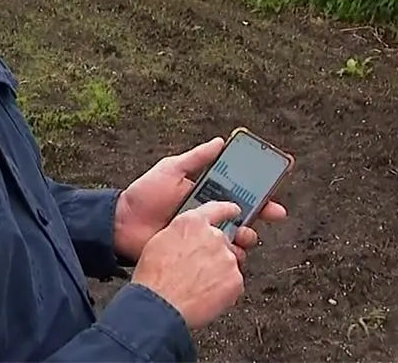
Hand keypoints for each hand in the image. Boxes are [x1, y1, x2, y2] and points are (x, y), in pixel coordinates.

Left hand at [114, 137, 287, 263]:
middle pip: (245, 214)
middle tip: (274, 213)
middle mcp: (210, 214)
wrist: (122, 226)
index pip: (239, 191)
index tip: (274, 188)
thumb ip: (196, 158)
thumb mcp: (171, 169)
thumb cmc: (144, 195)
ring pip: (237, 237)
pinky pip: (220, 256)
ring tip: (246, 235)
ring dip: (247, 235)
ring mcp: (204, 235)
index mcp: (206, 193)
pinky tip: (233, 253)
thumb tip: (220, 141)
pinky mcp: (197, 254)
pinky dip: (231, 256)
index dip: (259, 190)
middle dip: (263, 214)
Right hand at [132, 200, 244, 329]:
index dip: (227, 211)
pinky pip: (234, 284)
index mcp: (193, 223)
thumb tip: (188, 238)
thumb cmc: (154, 278)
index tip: (234, 211)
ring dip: (218, 274)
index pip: (217, 209)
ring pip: (229, 263)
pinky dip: (224, 291)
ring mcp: (226, 257)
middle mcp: (213, 236)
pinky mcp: (235, 278)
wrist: (160, 305)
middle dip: (215, 255)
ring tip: (198, 287)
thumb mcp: (160, 242)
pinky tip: (206, 297)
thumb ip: (181, 233)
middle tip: (198, 272)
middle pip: (223, 241)